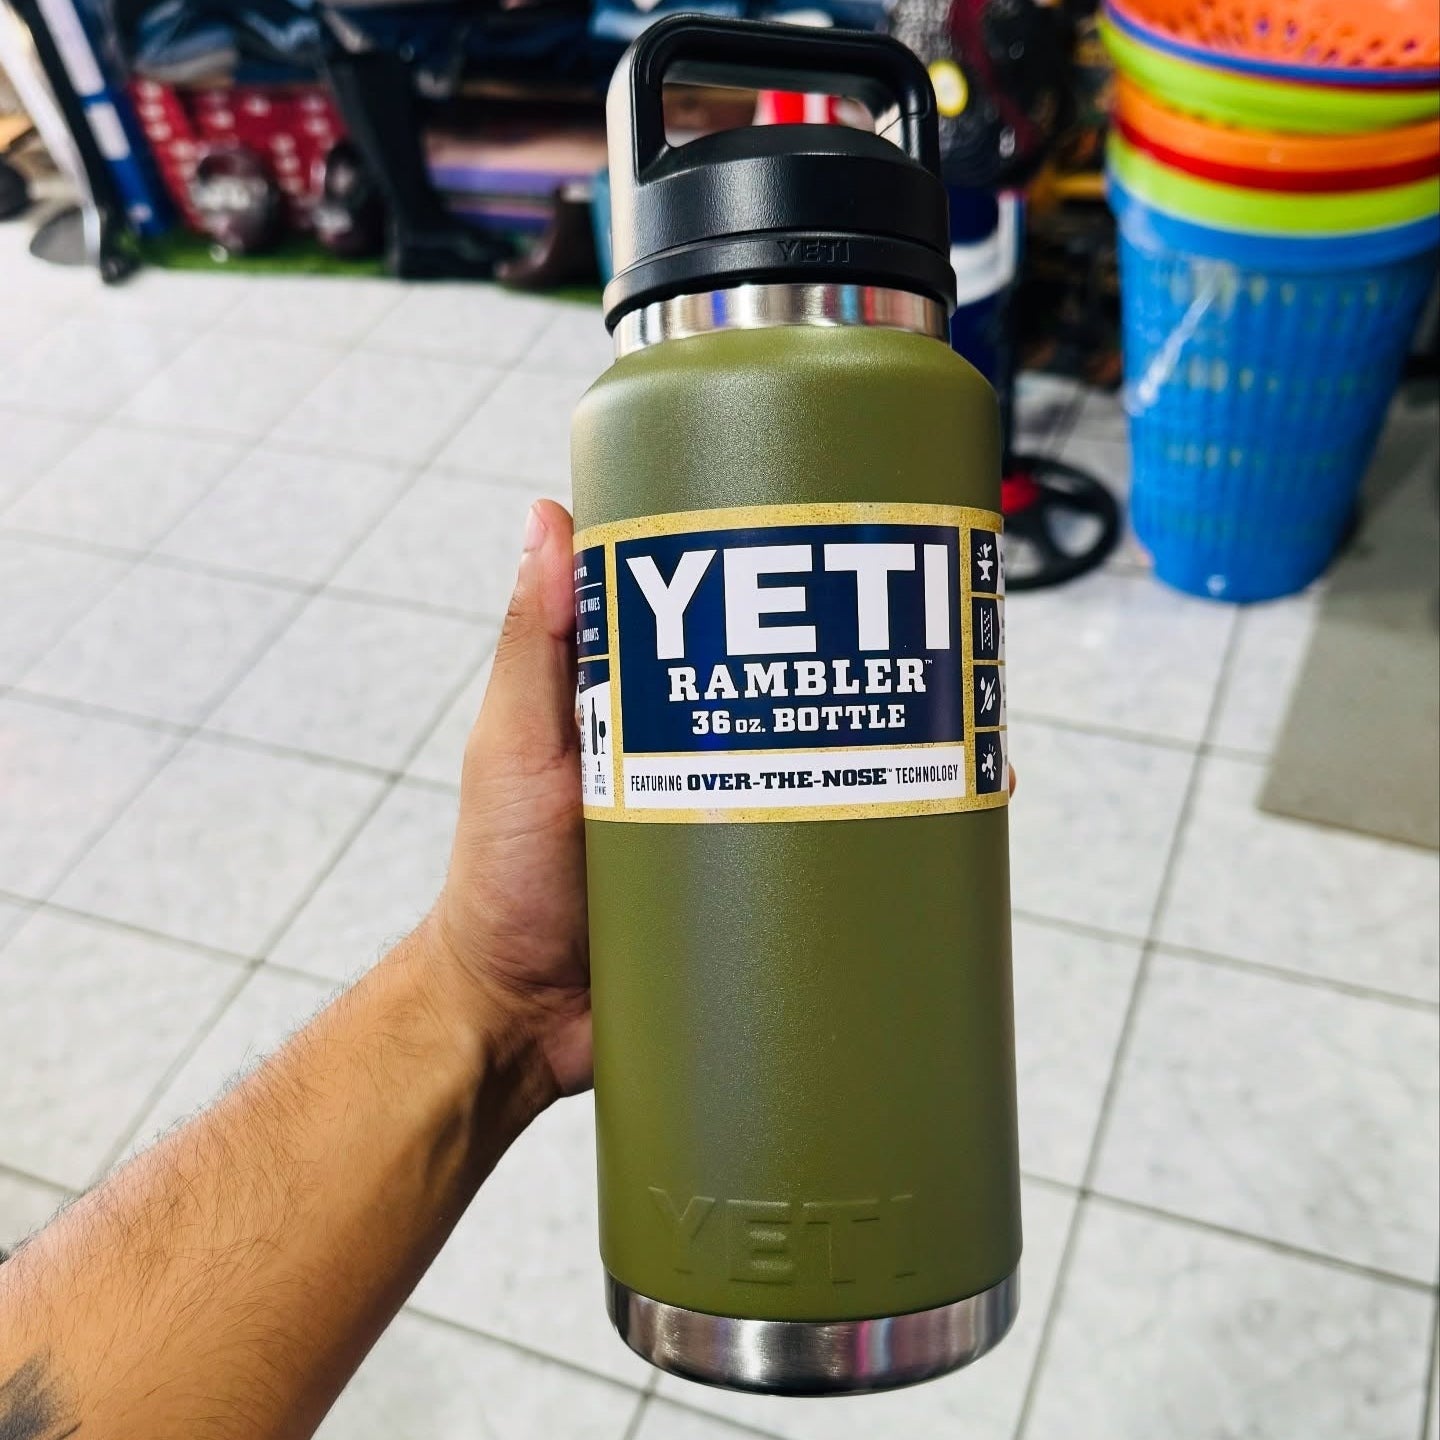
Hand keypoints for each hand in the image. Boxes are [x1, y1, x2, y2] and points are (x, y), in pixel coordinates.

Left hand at [417, 498, 1017, 1103]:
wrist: (522, 1022)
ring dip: (904, 747)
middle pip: (809, 689)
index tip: (847, 537)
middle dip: (879, 661)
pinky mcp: (765, 894)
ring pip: (841, 769)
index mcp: (654, 703)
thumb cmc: (499, 881)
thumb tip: (550, 520)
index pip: (733, 619)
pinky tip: (949, 823)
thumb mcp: (512, 747)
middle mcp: (708, 752)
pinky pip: (839, 856)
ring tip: (961, 731)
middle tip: (938, 640)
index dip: (791, 577)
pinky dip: (896, 836)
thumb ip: (533, 644)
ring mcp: (743, 820)